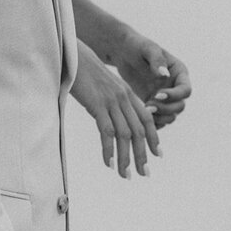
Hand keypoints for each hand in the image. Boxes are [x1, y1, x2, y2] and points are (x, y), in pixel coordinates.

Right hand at [71, 42, 160, 176]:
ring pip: (124, 135)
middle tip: (144, 173)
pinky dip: (109, 149)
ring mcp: (111, 101)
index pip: (147, 119)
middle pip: (139, 131)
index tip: (158, 155)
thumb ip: (113, 101)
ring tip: (125, 175)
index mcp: (128, 93)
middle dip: (142, 154)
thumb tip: (113, 120)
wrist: (73, 55)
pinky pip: (107, 131)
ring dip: (125, 158)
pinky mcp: (97, 104)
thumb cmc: (85, 71)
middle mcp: (124, 98)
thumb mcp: (105, 86)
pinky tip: (108, 162)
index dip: (154, 137)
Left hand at [113, 34, 191, 129]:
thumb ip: (157, 60)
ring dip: (160, 118)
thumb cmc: (137, 46)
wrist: (123, 53)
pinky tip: (140, 118)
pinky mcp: (154, 104)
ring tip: (144, 112)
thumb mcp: (147, 49)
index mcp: (179, 73)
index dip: (174, 95)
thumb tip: (164, 75)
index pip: (185, 90)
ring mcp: (165, 98)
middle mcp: (175, 87)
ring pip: (171, 116)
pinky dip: (152, 122)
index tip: (158, 94)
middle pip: (179, 106)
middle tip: (148, 106)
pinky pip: (158, 119)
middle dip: (166, 109)